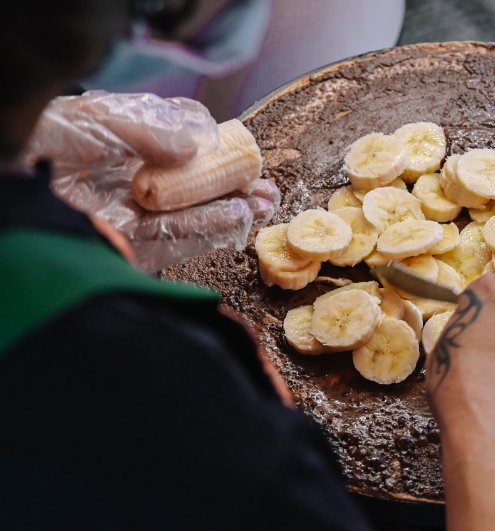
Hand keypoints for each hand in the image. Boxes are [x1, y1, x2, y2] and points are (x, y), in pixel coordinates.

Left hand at [26, 91, 277, 271]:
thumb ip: (152, 129)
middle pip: (195, 188)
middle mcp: (136, 184)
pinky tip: (239, 218)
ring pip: (193, 215)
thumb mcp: (102, 119)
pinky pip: (178, 237)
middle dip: (235, 189)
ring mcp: (135, 216)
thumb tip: (198, 148)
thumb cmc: (50, 140)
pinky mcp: (131, 245)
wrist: (16, 182)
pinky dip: (210, 229)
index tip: (247, 156)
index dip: (219, 156)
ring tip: (265, 204)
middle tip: (268, 189)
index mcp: (130, 150)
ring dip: (232, 210)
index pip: (184, 153)